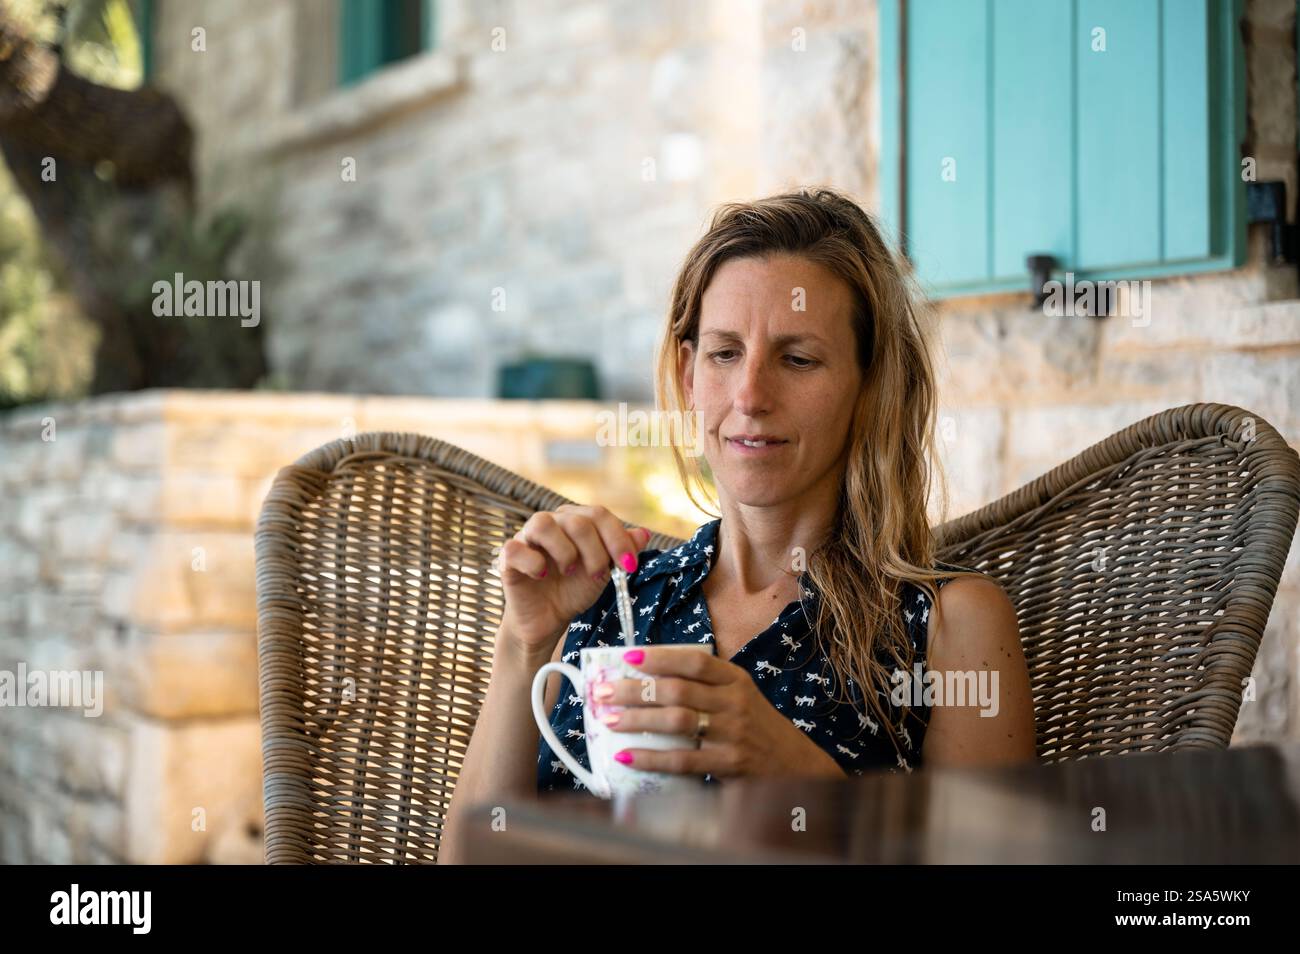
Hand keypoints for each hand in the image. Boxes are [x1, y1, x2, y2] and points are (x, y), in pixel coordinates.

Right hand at [496, 504, 650, 655]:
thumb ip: (621, 552)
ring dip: (564, 550)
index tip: (629, 565)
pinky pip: (516, 547)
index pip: (599, 514)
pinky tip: (543, 575)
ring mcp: (527, 537)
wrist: (547, 619)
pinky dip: (533, 562)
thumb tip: (643, 533)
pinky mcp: (508, 558)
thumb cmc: (574, 590)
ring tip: (570, 571)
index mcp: (575, 520)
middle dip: (595, 551)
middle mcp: (552, 522)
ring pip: (543, 523)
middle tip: (597, 575)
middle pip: (577, 521)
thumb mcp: (604, 572)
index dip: (618, 538)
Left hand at [592, 647, 845, 779]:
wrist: (794, 764)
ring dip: (638, 720)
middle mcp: (734, 702)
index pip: (694, 661)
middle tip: (603, 692)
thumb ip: (705, 685)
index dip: (659, 658)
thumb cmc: (756, 726)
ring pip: (676, 721)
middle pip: (677, 691)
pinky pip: (682, 759)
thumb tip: (648, 679)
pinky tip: (627, 756)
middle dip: (635, 690)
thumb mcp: (740, 695)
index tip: (627, 658)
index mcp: (735, 679)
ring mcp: (731, 733)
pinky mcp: (728, 763)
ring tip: (609, 720)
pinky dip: (651, 758)